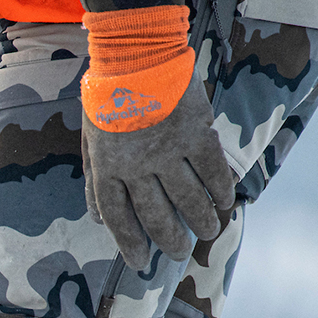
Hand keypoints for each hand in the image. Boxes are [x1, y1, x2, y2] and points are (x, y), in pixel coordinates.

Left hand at [77, 5, 236, 269]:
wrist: (137, 54)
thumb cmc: (110, 97)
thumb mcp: (90, 140)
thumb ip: (95, 179)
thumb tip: (96, 218)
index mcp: (107, 167)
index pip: (117, 217)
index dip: (128, 244)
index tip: (140, 263)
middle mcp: (137, 166)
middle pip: (156, 216)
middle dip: (170, 240)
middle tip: (180, 253)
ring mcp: (168, 151)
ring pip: (189, 199)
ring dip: (202, 220)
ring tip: (210, 232)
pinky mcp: (196, 133)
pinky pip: (213, 171)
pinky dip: (221, 190)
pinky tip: (227, 202)